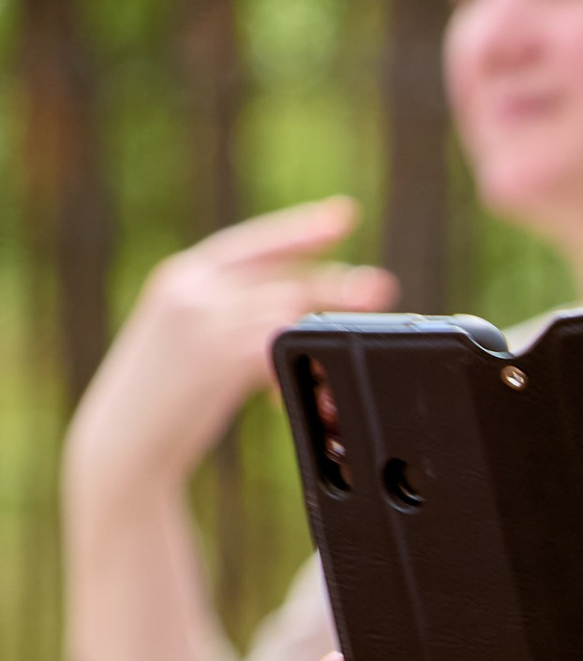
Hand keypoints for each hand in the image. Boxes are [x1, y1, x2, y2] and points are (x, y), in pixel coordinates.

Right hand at [64, 201, 393, 500]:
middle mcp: (191, 290)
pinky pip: (280, 346)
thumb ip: (223, 314)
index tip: (343, 216)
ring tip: (364, 331)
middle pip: (281, 276)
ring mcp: (204, 321)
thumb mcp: (181, 339)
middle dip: (335, 283)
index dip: (301, 230)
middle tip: (381, 287)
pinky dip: (304, 362)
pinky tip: (319, 380)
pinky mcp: (219, 358)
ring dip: (329, 323)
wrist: (123, 444)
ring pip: (288, 309)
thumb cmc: (159, 400)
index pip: (252, 243)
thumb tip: (288, 310)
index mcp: (180, 276)